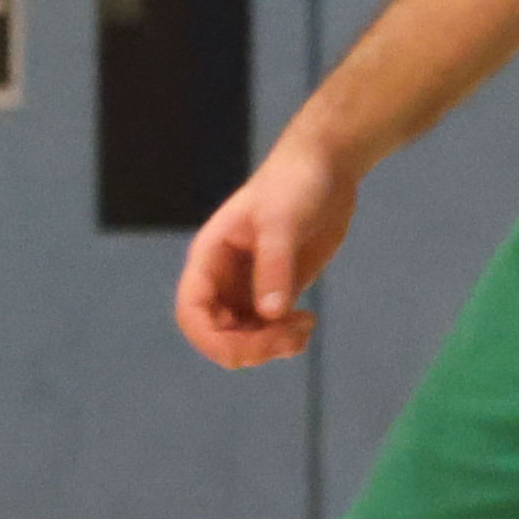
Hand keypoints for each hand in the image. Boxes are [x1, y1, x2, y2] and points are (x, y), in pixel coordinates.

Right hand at [175, 137, 354, 365]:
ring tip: (304, 329)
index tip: (246, 351)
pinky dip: (284, 338)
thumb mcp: (282, 221)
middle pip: (218, 333)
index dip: (210, 340)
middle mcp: (223, 277)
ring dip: (270, 346)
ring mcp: (248, 286)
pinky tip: (307, 323)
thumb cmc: (294, 183)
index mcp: (210, 258)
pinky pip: (268, 330)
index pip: (192, 312)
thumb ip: (274, 267)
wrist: (325, 167)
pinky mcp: (275, 290)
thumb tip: (269, 314)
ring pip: (244, 337)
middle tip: (291, 339)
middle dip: (250, 347)